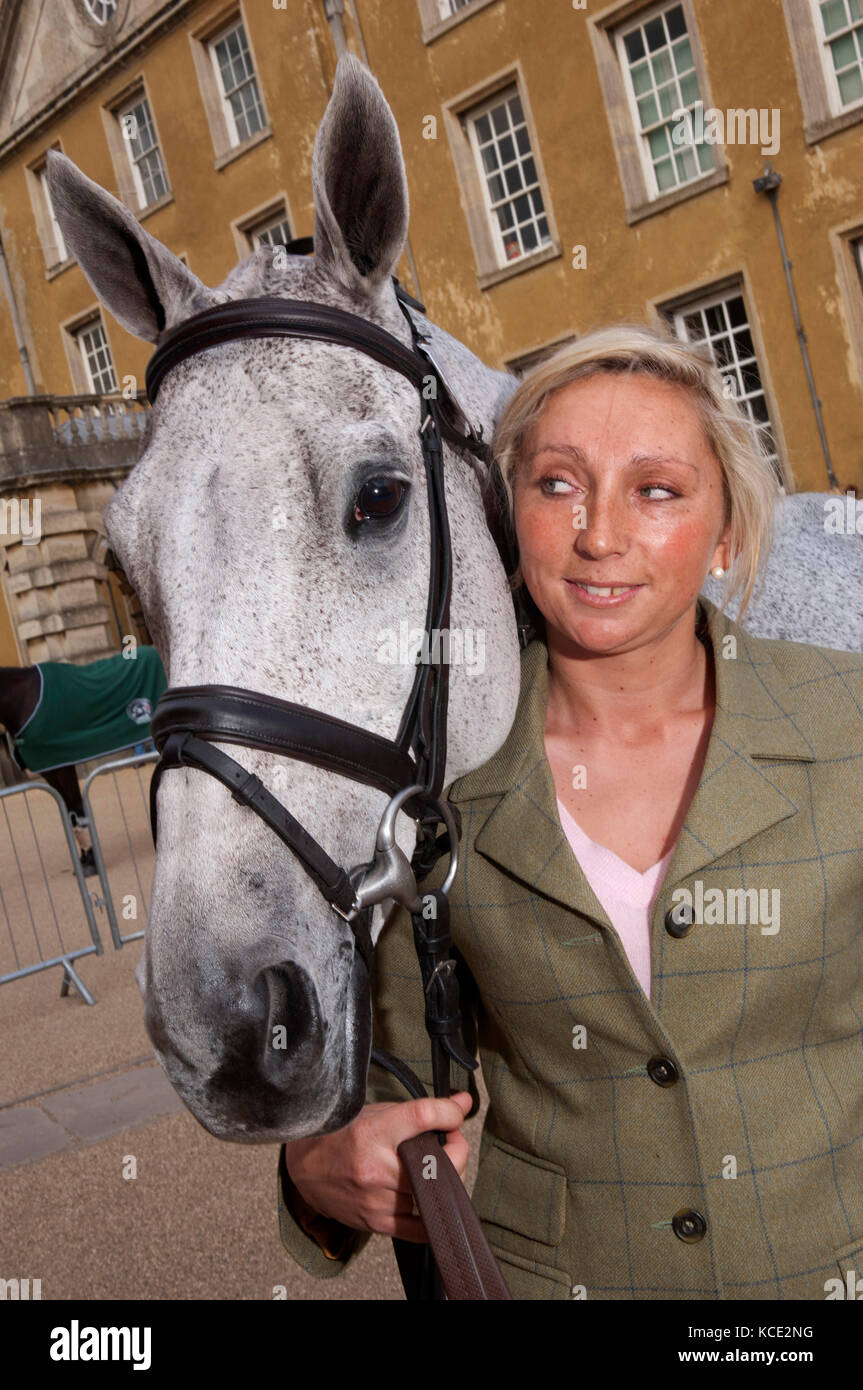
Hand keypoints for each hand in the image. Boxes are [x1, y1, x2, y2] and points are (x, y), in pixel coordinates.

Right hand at [283, 1093, 472, 1242]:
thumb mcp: (376, 1112)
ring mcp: (376, 1198)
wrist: (304, 1168)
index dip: (450, 1112)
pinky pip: (420, 1228)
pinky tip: (430, 1195)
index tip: (458, 1111)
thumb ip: (419, 1110)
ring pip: (433, 1194)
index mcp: (374, 1131)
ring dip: (446, 1178)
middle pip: (437, 1162)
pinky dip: (432, 1212)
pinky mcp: (376, 1222)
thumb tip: (463, 1102)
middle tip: (453, 1141)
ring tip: (438, 1166)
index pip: (423, 1116)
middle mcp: (376, 1166)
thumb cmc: (341, 1135)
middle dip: (458, 1150)